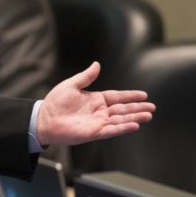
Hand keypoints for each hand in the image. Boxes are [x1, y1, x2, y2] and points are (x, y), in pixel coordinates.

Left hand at [37, 61, 154, 146]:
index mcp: (95, 100)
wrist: (43, 119)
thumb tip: (97, 64)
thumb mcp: (71, 85)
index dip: (130, 96)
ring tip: (148, 116)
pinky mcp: (93, 132)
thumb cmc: (54, 103)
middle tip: (152, 108)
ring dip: (134, 118)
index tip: (144, 95)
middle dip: (138, 108)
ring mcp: (97, 122)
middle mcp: (99, 112)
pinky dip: (122, 128)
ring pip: (120, 120)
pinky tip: (134, 126)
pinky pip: (111, 130)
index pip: (117, 97)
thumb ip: (86, 76)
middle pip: (123, 109)